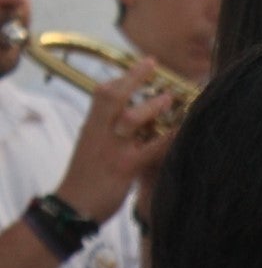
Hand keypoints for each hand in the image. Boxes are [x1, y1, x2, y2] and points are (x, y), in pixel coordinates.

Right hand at [53, 59, 173, 222]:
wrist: (72, 205)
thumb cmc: (84, 180)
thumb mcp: (93, 150)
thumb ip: (109, 135)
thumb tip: (130, 126)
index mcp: (92, 127)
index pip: (102, 93)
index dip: (121, 77)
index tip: (140, 64)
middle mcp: (100, 133)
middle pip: (111, 96)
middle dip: (132, 77)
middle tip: (152, 62)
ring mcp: (112, 149)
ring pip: (130, 119)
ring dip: (151, 106)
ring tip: (170, 97)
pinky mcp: (125, 168)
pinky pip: (151, 149)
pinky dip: (169, 139)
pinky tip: (184, 131)